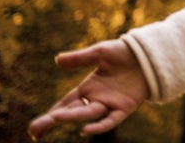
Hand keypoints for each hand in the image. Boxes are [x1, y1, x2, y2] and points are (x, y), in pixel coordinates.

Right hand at [27, 40, 147, 139]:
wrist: (149, 54)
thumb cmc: (125, 53)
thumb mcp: (100, 52)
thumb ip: (80, 58)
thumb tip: (57, 60)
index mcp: (88, 88)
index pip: (65, 104)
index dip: (50, 115)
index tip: (35, 127)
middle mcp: (97, 99)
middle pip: (72, 112)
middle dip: (53, 121)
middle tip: (35, 132)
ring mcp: (110, 104)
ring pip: (88, 114)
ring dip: (73, 117)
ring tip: (56, 119)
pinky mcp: (125, 107)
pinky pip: (111, 119)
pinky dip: (100, 126)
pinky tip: (86, 130)